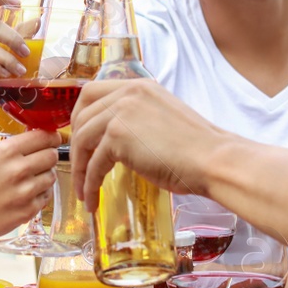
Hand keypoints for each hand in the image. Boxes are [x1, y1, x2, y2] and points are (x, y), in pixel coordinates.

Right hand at [0, 128, 61, 242]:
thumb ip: (11, 149)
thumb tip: (35, 141)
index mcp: (6, 151)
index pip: (43, 136)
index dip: (51, 137)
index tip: (53, 139)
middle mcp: (19, 169)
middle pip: (52, 155)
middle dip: (48, 156)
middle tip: (41, 160)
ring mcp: (26, 191)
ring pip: (52, 175)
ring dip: (44, 176)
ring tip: (29, 180)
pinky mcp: (29, 210)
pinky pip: (46, 196)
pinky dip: (40, 194)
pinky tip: (25, 195)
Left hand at [69, 79, 228, 209]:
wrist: (212, 160)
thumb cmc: (195, 149)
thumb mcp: (162, 119)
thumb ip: (137, 119)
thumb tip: (113, 138)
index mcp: (138, 86)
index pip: (92, 92)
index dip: (80, 115)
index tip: (79, 137)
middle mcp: (127, 93)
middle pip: (82, 114)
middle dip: (75, 144)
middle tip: (78, 166)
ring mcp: (121, 113)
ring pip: (82, 140)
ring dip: (79, 169)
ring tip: (83, 191)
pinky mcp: (118, 137)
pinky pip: (93, 164)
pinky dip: (89, 184)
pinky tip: (92, 200)